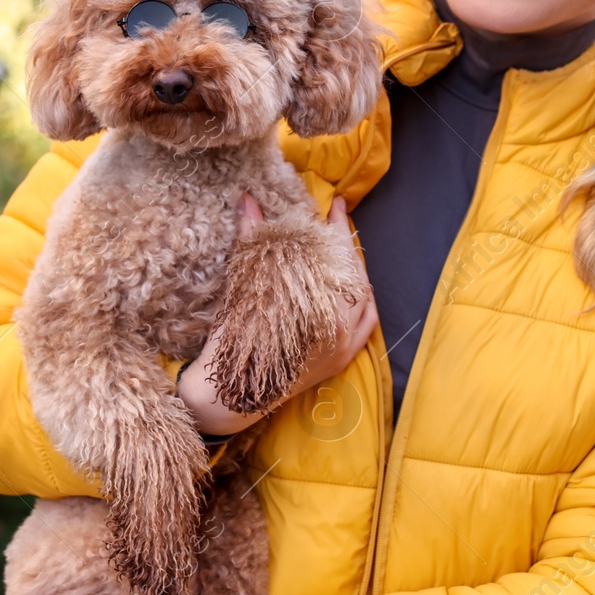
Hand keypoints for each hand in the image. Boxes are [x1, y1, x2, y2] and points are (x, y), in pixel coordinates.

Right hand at [176, 193, 377, 436]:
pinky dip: (363, 304)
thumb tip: (248, 199)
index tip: (336, 204)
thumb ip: (251, 240)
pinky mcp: (339, 362)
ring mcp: (343, 349)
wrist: (229, 395)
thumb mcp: (242, 287)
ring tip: (343, 253)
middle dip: (347, 247)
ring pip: (365, 302)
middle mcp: (339, 330)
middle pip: (356, 278)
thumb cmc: (232, 340)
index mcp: (318, 309)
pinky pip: (365, 327)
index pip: (338, 258)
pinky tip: (353, 291)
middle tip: (336, 222)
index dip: (338, 228)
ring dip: (356, 274)